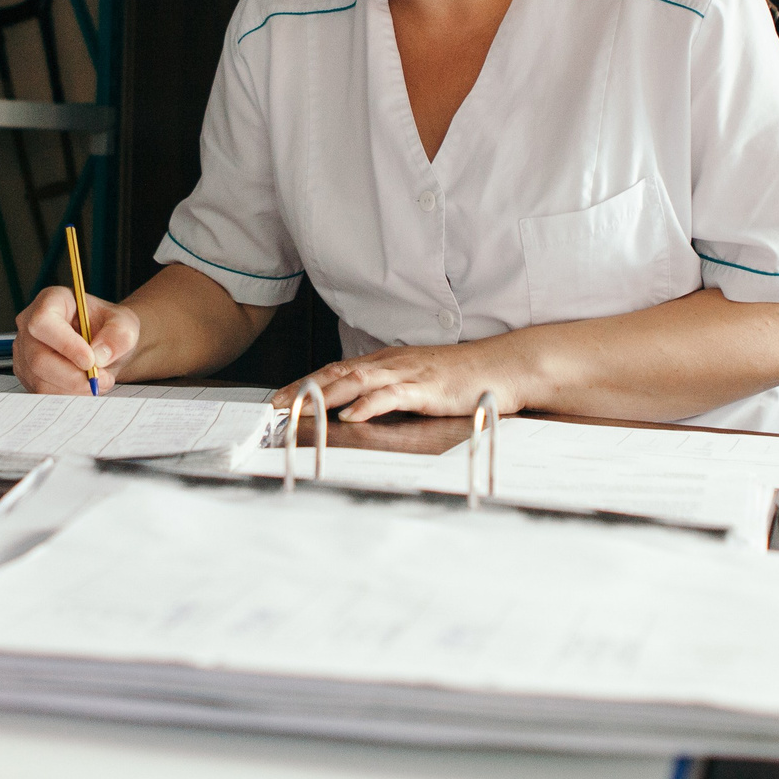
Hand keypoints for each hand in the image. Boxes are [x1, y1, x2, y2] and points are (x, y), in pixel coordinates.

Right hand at [12, 286, 139, 394]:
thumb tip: (99, 355)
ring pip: (39, 380)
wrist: (104, 346)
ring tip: (98, 382)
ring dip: (73, 388)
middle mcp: (30, 324)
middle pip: (38, 358)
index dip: (65, 344)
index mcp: (51, 301)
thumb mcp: (124, 324)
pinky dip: (68, 395)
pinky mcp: (27, 374)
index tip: (91, 360)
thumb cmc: (109, 328)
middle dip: (72, 376)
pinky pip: (42, 392)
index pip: (43, 322)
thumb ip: (118, 335)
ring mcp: (24, 351)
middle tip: (102, 379)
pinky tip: (85, 387)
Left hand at [270, 336, 540, 423]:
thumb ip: (390, 389)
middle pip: (336, 374)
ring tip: (300, 410)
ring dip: (324, 396)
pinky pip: (390, 396)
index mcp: (386, 363)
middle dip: (303, 389)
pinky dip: (367, 405)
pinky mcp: (425, 388)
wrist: (502, 366)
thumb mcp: (418, 380)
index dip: (305, 383)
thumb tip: (361, 406)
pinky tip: (350, 416)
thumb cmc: (463, 377)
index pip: (336, 371)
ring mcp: (407, 374)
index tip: (280, 397)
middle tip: (275, 405)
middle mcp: (390, 364)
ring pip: (355, 382)